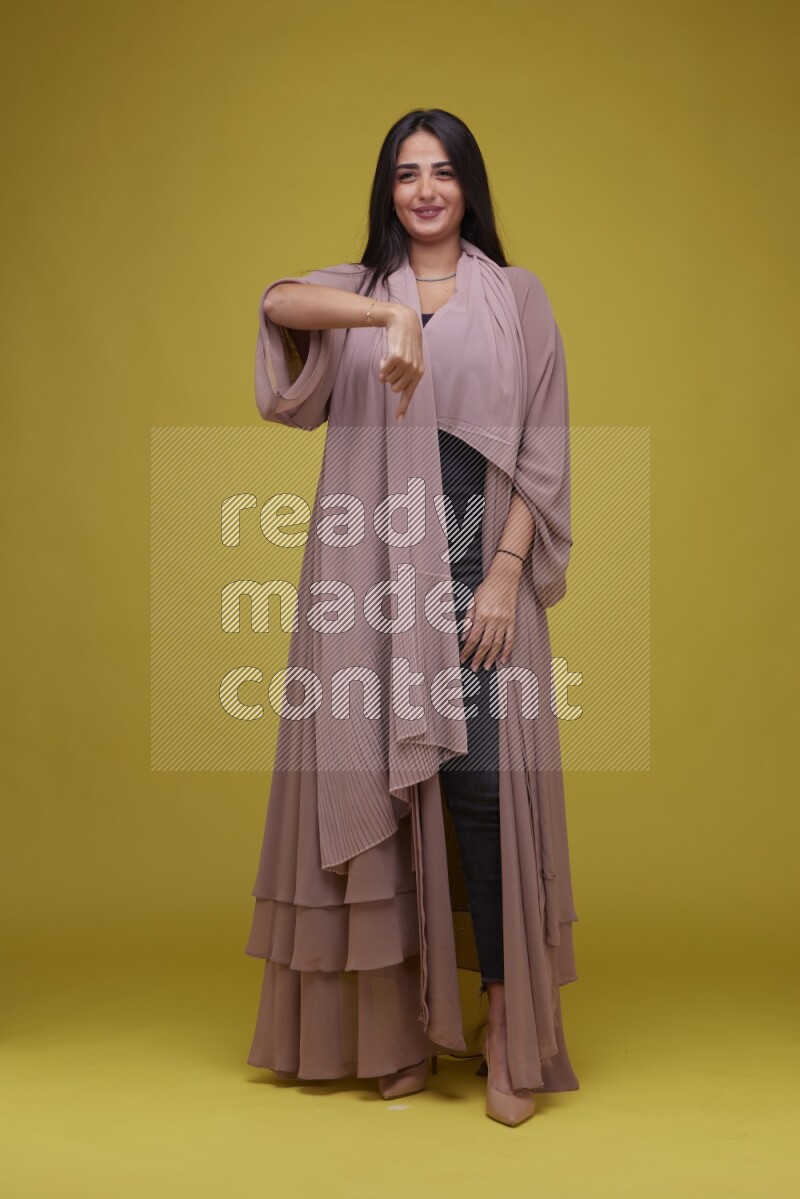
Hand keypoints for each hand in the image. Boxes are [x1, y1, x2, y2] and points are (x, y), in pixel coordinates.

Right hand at [378, 306, 424, 421]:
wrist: (404, 321)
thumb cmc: (404, 340)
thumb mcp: (404, 358)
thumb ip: (396, 372)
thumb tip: (382, 381)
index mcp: (419, 373)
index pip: (409, 394)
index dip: (403, 407)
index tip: (398, 420)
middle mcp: (414, 371)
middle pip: (394, 388)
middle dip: (390, 378)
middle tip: (392, 365)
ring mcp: (406, 365)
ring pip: (388, 380)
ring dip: (386, 369)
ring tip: (391, 356)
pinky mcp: (397, 359)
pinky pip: (383, 370)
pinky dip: (382, 363)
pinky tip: (387, 353)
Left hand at [458, 556, 521, 670]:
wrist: (504, 578)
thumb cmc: (486, 588)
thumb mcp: (472, 601)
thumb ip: (468, 620)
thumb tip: (463, 637)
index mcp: (481, 615)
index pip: (473, 638)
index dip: (467, 651)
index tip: (463, 659)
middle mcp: (493, 620)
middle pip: (485, 644)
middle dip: (478, 658)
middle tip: (474, 668)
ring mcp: (504, 621)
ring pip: (497, 644)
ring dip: (491, 657)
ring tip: (487, 667)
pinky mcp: (512, 621)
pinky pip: (510, 639)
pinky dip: (507, 650)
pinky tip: (503, 659)